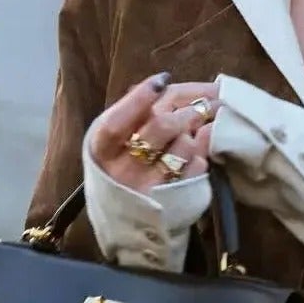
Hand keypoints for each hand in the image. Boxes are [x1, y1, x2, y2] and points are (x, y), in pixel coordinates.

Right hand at [89, 74, 219, 194]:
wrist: (126, 221)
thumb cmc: (119, 168)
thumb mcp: (113, 142)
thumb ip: (130, 114)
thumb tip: (162, 84)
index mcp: (101, 151)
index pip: (117, 122)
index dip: (139, 99)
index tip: (162, 81)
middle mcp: (123, 171)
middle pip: (160, 127)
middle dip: (185, 110)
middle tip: (200, 105)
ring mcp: (150, 188)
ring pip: (184, 146)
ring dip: (195, 132)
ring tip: (198, 129)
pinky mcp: (174, 201)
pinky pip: (197, 167)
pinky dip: (202, 153)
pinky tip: (198, 150)